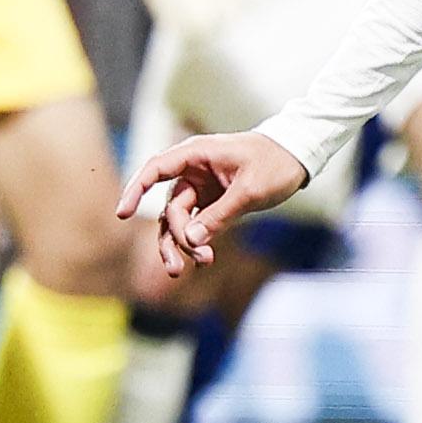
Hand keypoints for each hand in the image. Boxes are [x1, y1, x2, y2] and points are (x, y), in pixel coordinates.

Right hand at [124, 131, 313, 272]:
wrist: (298, 157)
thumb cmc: (275, 163)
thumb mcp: (250, 190)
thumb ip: (220, 214)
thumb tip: (191, 239)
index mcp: (197, 154)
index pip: (155, 170)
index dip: (136, 190)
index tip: (123, 214)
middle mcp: (193, 170)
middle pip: (169, 208)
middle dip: (174, 237)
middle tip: (180, 266)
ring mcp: (202, 187)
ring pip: (180, 221)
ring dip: (182, 245)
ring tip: (190, 268)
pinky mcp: (213, 202)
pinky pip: (196, 225)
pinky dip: (198, 241)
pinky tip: (205, 258)